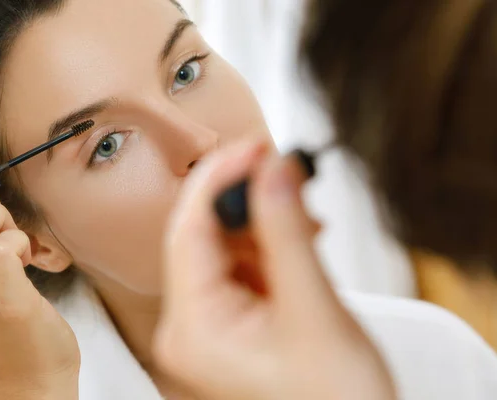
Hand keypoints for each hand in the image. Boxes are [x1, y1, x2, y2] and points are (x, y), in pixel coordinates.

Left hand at [154, 142, 395, 399]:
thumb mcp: (313, 309)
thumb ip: (287, 233)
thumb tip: (274, 169)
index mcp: (193, 329)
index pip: (187, 231)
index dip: (217, 180)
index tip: (253, 146)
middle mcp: (191, 325)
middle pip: (203, 233)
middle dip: (245, 197)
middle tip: (283, 169)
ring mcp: (211, 320)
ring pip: (226, 242)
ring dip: (263, 218)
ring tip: (304, 214)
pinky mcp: (235, 314)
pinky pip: (244, 260)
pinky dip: (271, 240)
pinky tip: (299, 235)